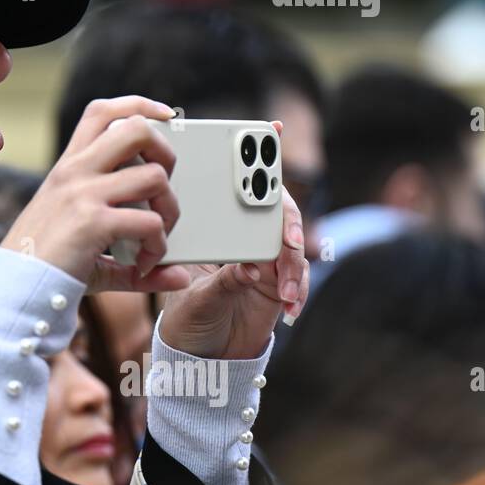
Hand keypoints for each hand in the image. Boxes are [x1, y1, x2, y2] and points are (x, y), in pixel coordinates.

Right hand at [1, 95, 190, 291]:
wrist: (15, 288)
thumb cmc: (48, 266)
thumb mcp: (87, 243)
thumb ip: (134, 251)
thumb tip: (180, 272)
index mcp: (69, 168)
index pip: (102, 112)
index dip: (139, 106)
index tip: (165, 116)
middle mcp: (75, 172)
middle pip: (135, 128)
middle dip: (166, 152)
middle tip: (163, 188)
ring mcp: (83, 194)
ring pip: (154, 175)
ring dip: (169, 209)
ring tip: (157, 237)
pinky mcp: (92, 222)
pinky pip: (149, 223)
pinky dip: (157, 247)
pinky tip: (143, 264)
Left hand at [158, 123, 309, 359]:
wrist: (199, 355)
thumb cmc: (186, 315)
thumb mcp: (193, 294)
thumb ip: (221, 280)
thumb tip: (248, 268)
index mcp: (218, 228)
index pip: (237, 187)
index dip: (258, 156)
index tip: (272, 129)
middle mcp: (244, 237)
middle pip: (275, 210)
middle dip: (285, 218)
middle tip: (287, 236)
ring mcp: (265, 259)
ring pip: (291, 246)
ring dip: (292, 263)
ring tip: (285, 284)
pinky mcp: (279, 285)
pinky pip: (298, 279)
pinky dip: (298, 289)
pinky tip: (290, 303)